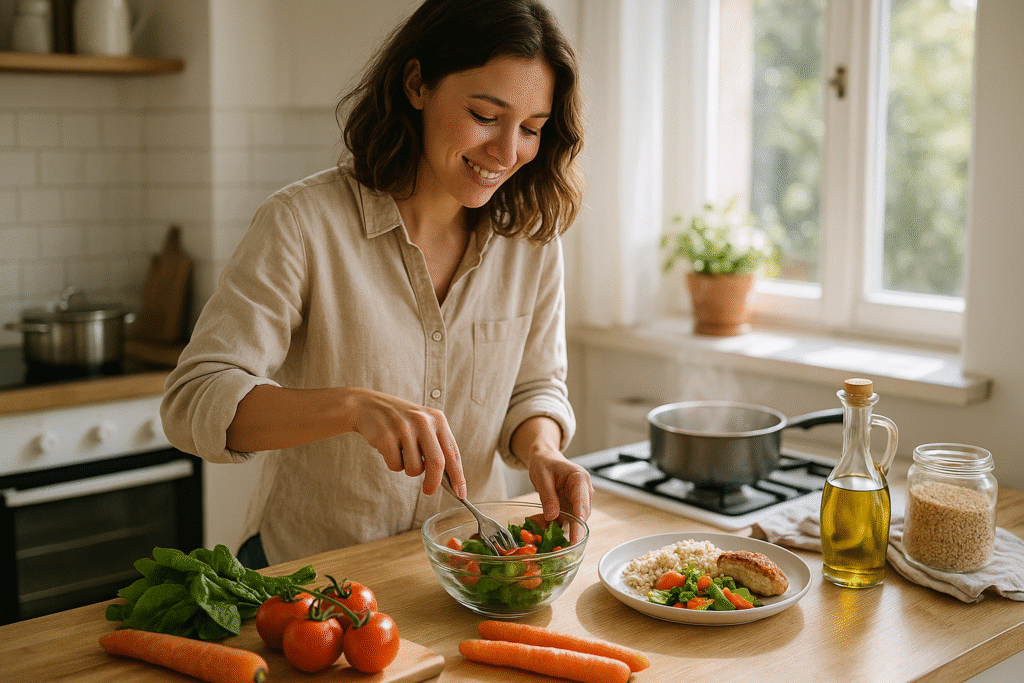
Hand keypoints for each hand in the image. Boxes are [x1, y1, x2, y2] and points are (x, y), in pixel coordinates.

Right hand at [343, 388, 466, 497]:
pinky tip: (389, 449)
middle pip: (437, 463)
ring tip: (402, 454)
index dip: (458, 476)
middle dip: (434, 483)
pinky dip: (393, 464)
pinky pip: (396, 466)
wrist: (368, 406)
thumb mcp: (424, 425)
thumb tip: (450, 479)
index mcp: (438, 419)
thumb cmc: (401, 422)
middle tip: (429, 491)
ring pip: (414, 468)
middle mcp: (423, 422)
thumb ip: (438, 447)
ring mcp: (404, 428)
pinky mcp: (387, 437)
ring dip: (408, 469)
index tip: (461, 493)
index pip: (453, 453)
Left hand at [527, 454, 592, 544]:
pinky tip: (540, 526)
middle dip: (570, 531)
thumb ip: (548, 497)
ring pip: (574, 521)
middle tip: (559, 547)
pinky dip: (554, 525)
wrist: (545, 459)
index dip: (579, 524)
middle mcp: (584, 491)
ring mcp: (580, 500)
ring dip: (559, 529)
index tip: (575, 539)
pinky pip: (566, 520)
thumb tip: (553, 517)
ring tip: (542, 534)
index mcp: (580, 479)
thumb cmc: (545, 463)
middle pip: (581, 516)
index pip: (582, 504)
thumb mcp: (542, 477)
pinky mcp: (572, 507)